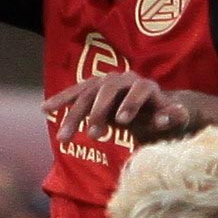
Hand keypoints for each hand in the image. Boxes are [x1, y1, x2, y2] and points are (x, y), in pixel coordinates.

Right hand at [43, 73, 195, 143]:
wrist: (150, 106)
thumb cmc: (163, 115)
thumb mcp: (172, 119)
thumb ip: (173, 117)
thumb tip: (174, 115)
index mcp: (146, 85)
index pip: (139, 90)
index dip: (131, 104)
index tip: (122, 122)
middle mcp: (124, 79)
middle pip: (107, 91)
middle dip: (98, 112)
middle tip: (93, 135)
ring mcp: (105, 82)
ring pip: (86, 94)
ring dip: (73, 115)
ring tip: (63, 139)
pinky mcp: (92, 89)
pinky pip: (74, 93)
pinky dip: (60, 100)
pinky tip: (44, 109)